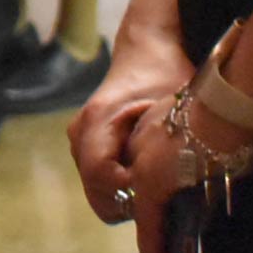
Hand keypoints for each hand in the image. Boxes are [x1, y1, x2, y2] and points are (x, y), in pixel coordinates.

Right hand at [66, 31, 190, 229]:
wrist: (146, 51)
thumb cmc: (164, 75)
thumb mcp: (173, 106)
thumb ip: (165, 145)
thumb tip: (167, 188)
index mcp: (97, 119)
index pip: (100, 175)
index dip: (129, 191)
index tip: (159, 193)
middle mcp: (80, 132)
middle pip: (95, 191)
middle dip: (128, 202)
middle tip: (162, 194)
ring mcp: (79, 140)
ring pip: (96, 191)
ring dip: (125, 197)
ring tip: (157, 183)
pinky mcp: (86, 145)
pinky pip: (99, 182)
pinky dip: (121, 188)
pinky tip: (146, 174)